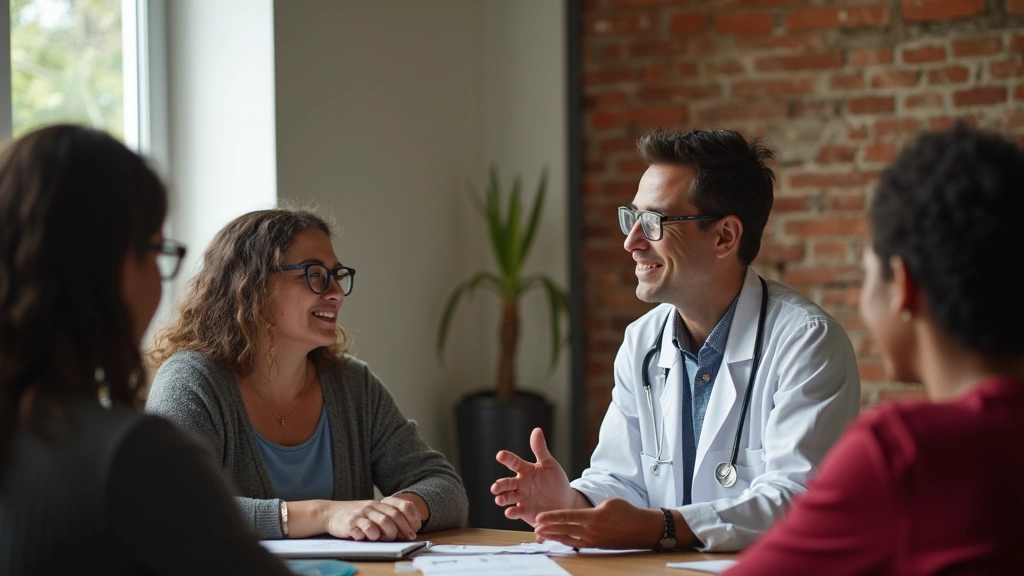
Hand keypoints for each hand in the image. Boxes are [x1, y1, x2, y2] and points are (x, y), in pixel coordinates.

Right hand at [322, 499, 421, 540]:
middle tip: (407, 538)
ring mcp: (362, 513)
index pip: (402, 505)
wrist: (331, 513)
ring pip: (383, 522)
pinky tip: (369, 538)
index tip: (415, 528)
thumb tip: (406, 533)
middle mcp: (372, 506)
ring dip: (389, 533)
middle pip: (394, 515)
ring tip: (387, 539)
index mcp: (380, 503)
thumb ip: (387, 520)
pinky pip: (366, 528)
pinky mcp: (351, 521)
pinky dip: (371, 535)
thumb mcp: (373, 514)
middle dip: (404, 528)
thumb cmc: (356, 516)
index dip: (412, 517)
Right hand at [491, 427, 575, 525]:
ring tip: (500, 500)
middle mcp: (520, 484)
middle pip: (506, 483)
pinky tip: (510, 512)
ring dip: (502, 498)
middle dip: (499, 485)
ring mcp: (521, 498)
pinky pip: (515, 512)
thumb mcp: (549, 464)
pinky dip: (512, 512)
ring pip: (507, 497)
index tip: (500, 455)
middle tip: (495, 487)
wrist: (565, 502)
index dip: (507, 458)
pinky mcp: (524, 511)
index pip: (514, 462)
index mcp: (525, 470)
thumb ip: (540, 449)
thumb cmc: (556, 481)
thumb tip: (536, 430)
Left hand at [533, 498, 665, 549]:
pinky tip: (557, 540)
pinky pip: (577, 543)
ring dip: (554, 536)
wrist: (642, 529)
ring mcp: (594, 539)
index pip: (568, 516)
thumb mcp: (609, 501)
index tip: (539, 518)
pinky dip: (565, 541)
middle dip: (548, 528)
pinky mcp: (597, 545)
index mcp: (594, 516)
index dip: (552, 517)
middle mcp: (592, 530)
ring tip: (541, 535)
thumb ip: (591, 507)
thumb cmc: (627, 512)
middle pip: (565, 529)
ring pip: (568, 538)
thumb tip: (580, 513)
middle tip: (534, 527)